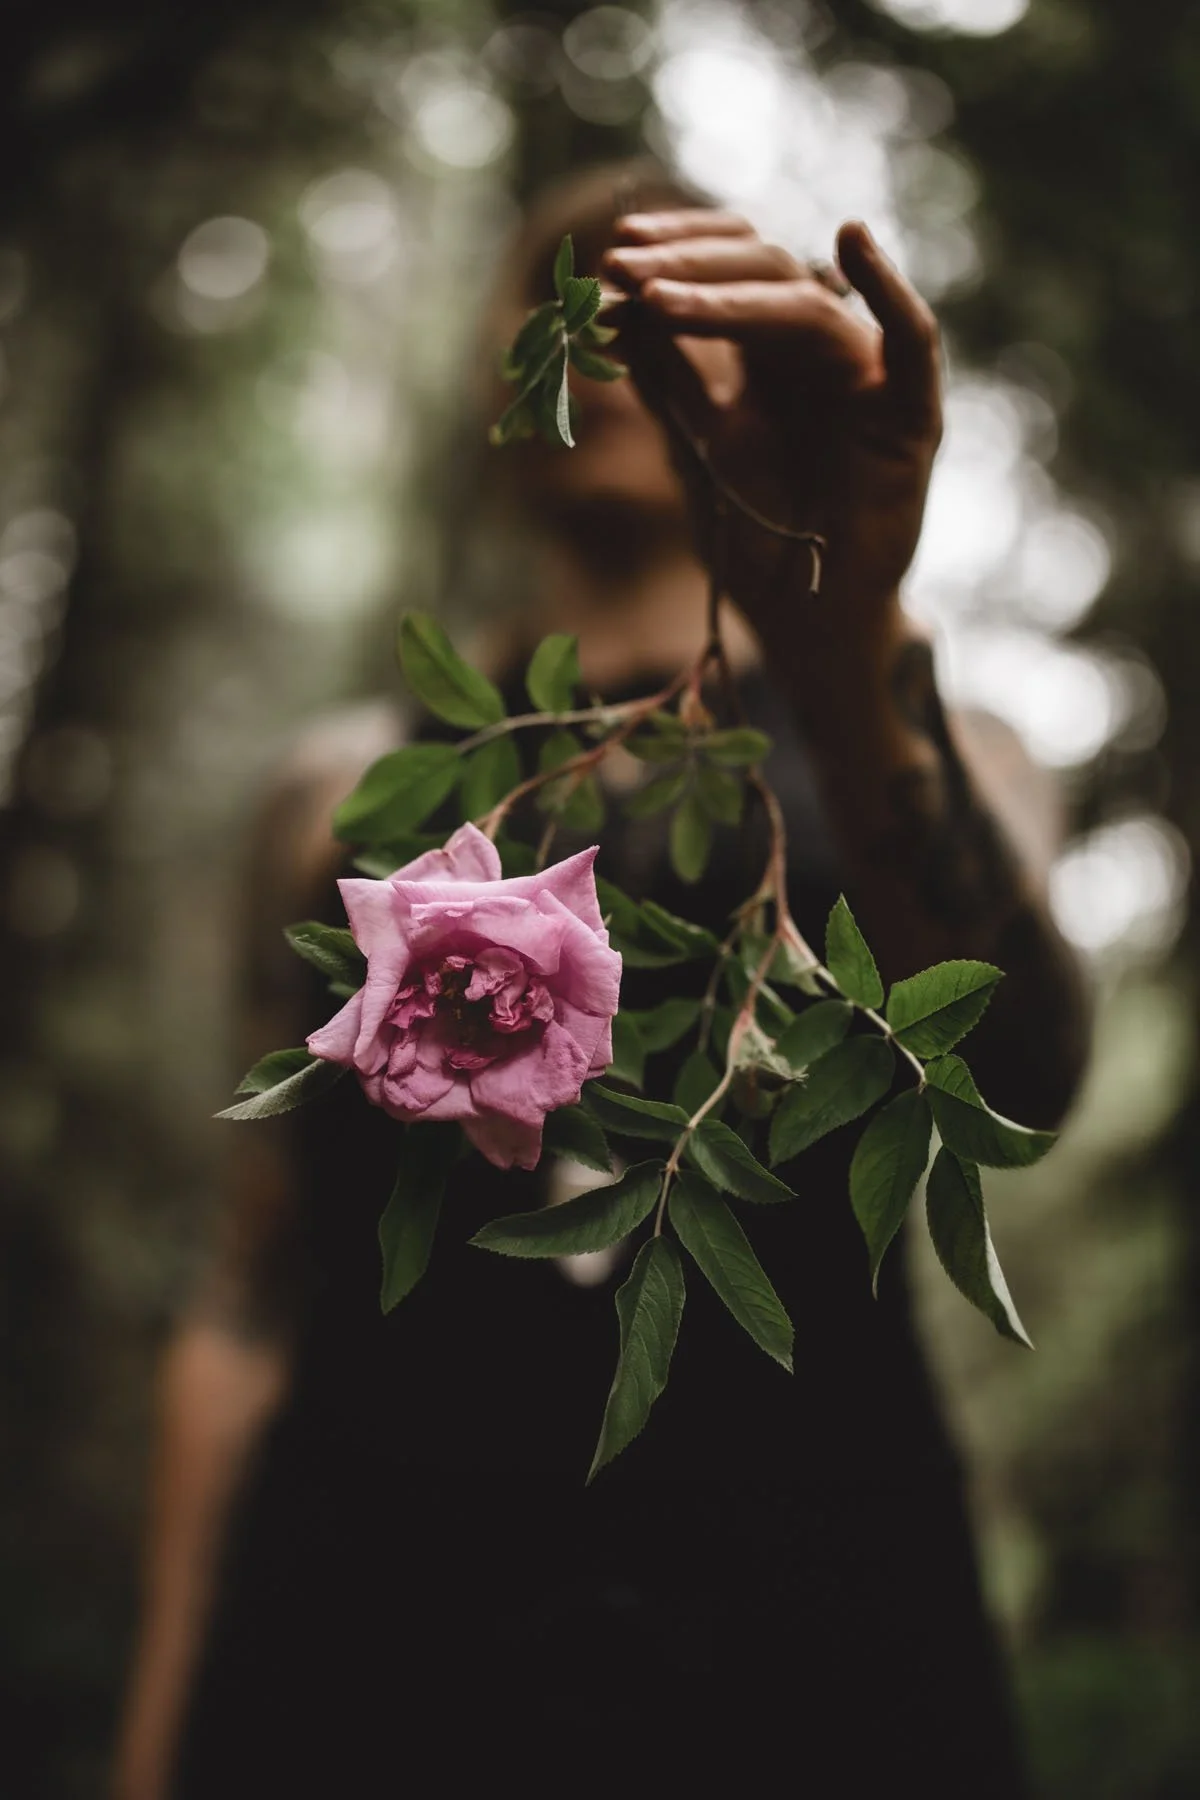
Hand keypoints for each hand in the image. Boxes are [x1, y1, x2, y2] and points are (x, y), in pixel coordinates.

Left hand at [602, 210, 942, 639]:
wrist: (803, 619)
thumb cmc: (755, 538)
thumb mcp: (695, 449)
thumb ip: (669, 380)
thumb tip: (615, 303)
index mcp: (771, 352)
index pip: (730, 269)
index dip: (676, 252)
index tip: (611, 256)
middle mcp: (820, 352)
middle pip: (763, 273)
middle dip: (687, 265)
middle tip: (621, 265)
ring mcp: (868, 378)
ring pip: (808, 306)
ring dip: (730, 293)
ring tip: (655, 296)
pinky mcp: (911, 417)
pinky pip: (913, 342)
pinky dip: (891, 291)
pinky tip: (853, 241)